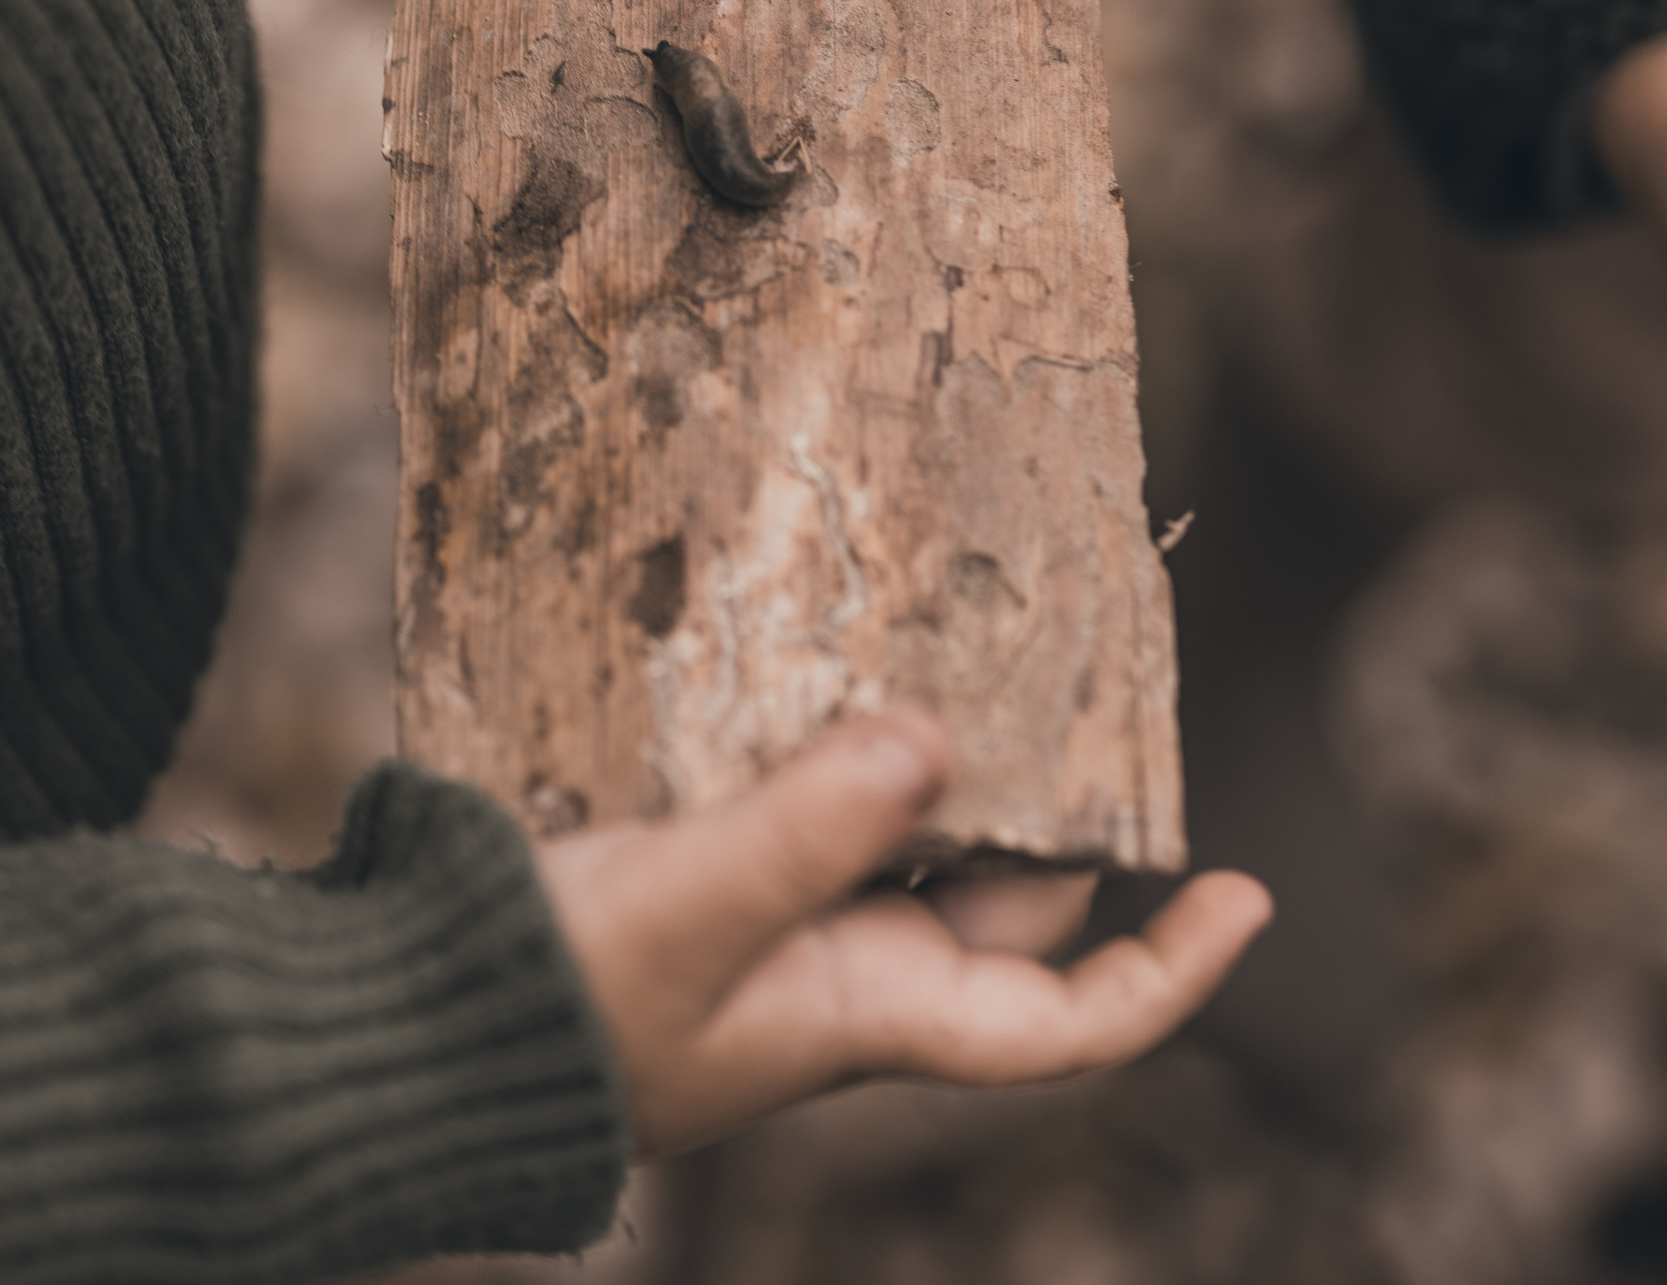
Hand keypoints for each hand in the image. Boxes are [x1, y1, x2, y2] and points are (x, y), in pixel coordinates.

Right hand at [535, 711, 1273, 1157]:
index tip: (1245, 890)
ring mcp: (775, 929)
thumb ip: (813, 826)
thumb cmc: (557, 1002)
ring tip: (956, 641)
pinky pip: (815, 809)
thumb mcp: (696, 910)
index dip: (1170, 966)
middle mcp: (843, 974)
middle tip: (1066, 674)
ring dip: (938, 760)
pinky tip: (817, 667)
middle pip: (997, 891)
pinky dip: (837, 748)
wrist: (421, 1025)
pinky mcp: (706, 878)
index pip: (1066, 1019)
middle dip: (1045, 801)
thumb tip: (936, 741)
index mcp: (872, 1011)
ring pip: (906, 839)